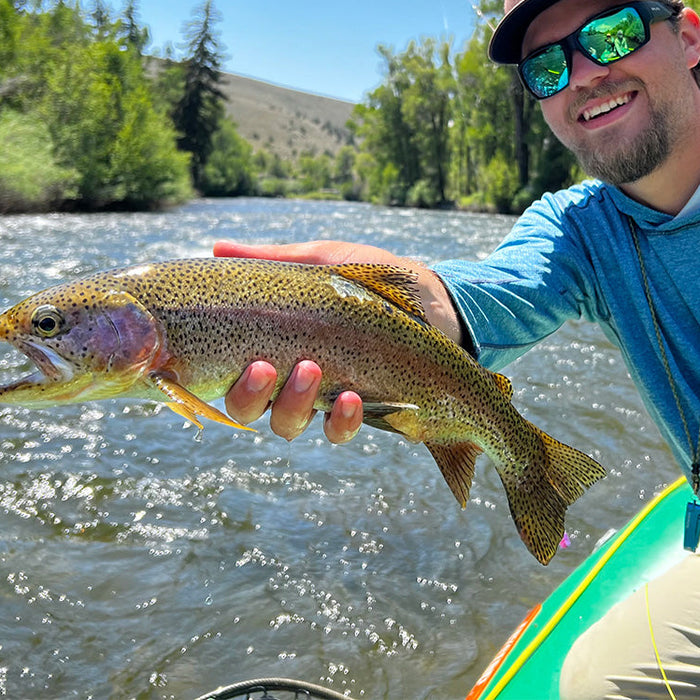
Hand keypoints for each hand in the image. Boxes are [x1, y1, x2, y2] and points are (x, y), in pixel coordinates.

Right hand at [214, 240, 460, 442]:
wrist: (433, 300)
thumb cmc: (371, 281)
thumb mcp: (322, 262)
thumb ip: (272, 260)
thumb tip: (216, 247)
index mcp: (274, 348)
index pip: (230, 375)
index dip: (224, 379)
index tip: (244, 357)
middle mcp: (291, 381)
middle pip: (249, 409)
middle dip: (250, 395)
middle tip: (266, 367)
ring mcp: (324, 400)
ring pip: (287, 424)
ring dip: (292, 405)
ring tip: (312, 370)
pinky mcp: (362, 413)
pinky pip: (339, 431)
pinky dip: (340, 420)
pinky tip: (352, 398)